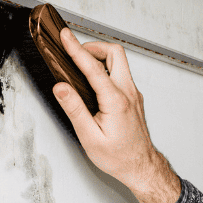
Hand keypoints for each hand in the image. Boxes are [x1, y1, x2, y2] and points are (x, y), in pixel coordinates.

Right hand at [52, 27, 179, 202]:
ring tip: (81, 65)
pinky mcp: (134, 99)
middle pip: (115, 54)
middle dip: (93, 47)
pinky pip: (121, 75)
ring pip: (120, 62)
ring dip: (100, 57)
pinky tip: (94, 81)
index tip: (65, 36)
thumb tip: (61, 88)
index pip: (93, 68)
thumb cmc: (118, 157)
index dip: (76, 49)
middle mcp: (128, 94)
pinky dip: (106, 69)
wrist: (141, 167)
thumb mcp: (90, 137)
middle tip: (75, 50)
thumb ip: (75, 110)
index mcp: (116, 102)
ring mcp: (134, 95)